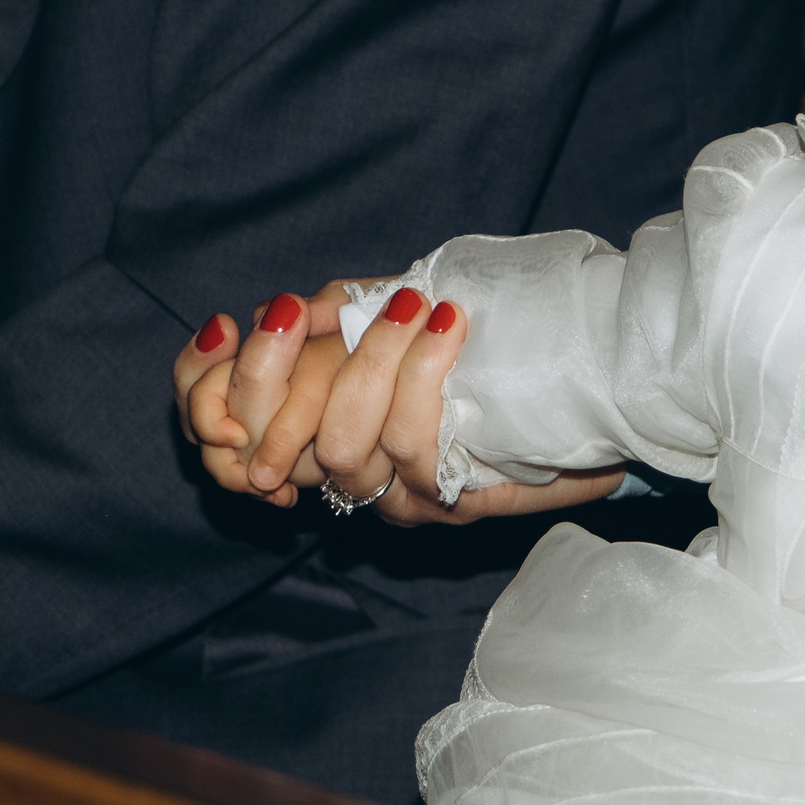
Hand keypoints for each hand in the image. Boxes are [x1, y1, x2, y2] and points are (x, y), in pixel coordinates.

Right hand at [174, 283, 621, 522]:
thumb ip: (339, 308)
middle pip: (284, 435)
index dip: (208, 385)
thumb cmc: (491, 341)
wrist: (596, 384)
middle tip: (333, 307)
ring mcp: (401, 494)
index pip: (224, 424)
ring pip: (350, 445)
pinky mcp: (454, 501)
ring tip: (418, 307)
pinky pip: (416, 447)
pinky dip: (424, 375)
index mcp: (318, 432)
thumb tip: (287, 303)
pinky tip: (448, 325)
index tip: (230, 324)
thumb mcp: (399, 309)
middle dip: (300, 364)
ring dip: (379, 361)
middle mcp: (351, 477)